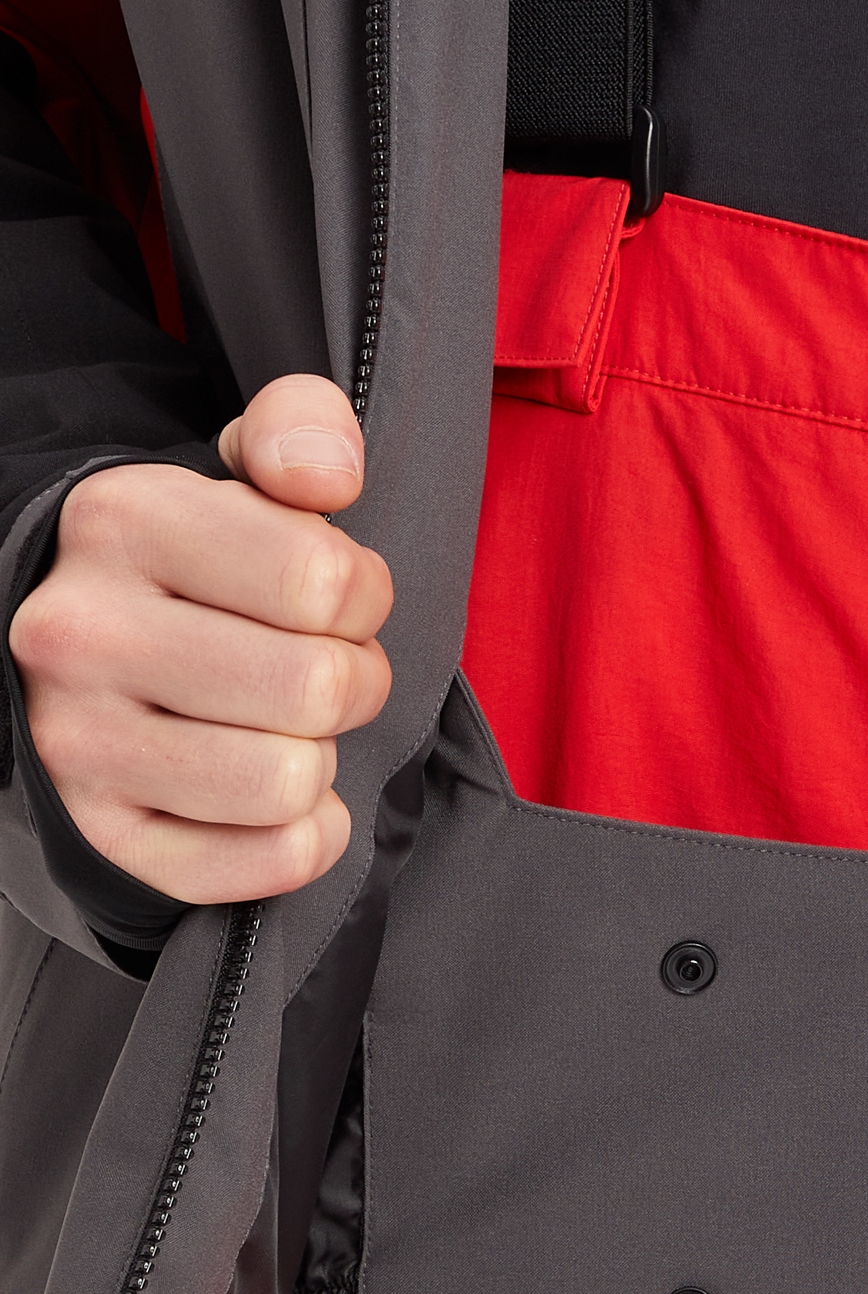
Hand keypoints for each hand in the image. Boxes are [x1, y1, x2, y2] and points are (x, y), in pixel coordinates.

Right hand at [8, 373, 392, 900]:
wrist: (88, 646)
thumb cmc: (200, 561)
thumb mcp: (246, 471)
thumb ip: (302, 430)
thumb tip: (326, 474)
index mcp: (122, 522)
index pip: (326, 581)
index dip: (362, 594)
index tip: (331, 596)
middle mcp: (80, 634)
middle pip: (318, 689)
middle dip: (353, 680)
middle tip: (320, 670)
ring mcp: (80, 744)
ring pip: (291, 783)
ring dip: (322, 760)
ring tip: (288, 728)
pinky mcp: (107, 836)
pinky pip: (269, 862)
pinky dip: (304, 839)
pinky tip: (277, 799)